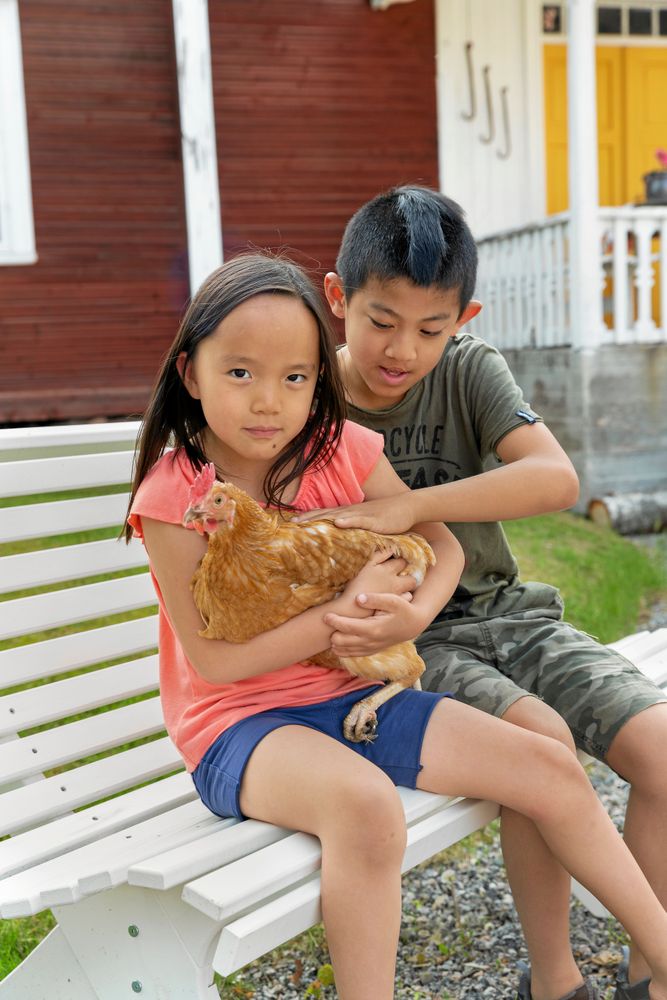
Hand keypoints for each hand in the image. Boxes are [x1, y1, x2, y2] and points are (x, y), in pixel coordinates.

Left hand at [294, 494, 417, 534]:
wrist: (408, 506)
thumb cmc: (387, 518)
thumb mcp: (367, 524)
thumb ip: (354, 530)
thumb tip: (343, 538)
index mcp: (349, 513)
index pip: (325, 514)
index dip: (309, 517)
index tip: (293, 522)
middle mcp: (352, 511)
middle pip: (326, 514)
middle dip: (309, 518)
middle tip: (291, 524)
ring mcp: (362, 514)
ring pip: (338, 515)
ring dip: (321, 518)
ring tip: (306, 523)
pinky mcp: (375, 519)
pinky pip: (360, 520)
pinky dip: (348, 521)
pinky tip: (338, 523)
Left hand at [325, 590, 425, 657]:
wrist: (414, 624)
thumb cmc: (403, 608)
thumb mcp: (393, 600)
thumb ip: (375, 599)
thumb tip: (358, 598)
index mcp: (374, 628)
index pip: (347, 628)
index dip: (334, 621)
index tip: (325, 615)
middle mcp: (371, 641)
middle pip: (342, 642)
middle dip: (332, 633)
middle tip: (327, 621)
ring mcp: (371, 648)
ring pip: (345, 651)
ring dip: (335, 643)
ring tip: (329, 631)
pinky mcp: (372, 650)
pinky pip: (353, 655)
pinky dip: (343, 650)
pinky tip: (337, 644)